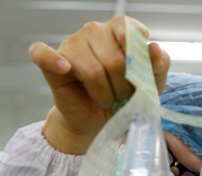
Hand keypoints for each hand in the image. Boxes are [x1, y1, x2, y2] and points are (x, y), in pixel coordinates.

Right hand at [28, 16, 169, 154]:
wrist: (100, 119)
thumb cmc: (126, 97)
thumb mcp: (151, 84)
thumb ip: (159, 65)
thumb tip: (154, 47)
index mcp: (119, 30)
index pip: (129, 30)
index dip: (136, 60)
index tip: (138, 77)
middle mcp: (94, 31)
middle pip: (115, 59)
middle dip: (123, 86)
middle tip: (121, 96)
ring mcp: (71, 43)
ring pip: (93, 71)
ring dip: (103, 94)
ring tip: (105, 98)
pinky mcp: (50, 61)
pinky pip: (43, 53)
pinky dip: (53, 61)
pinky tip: (65, 68)